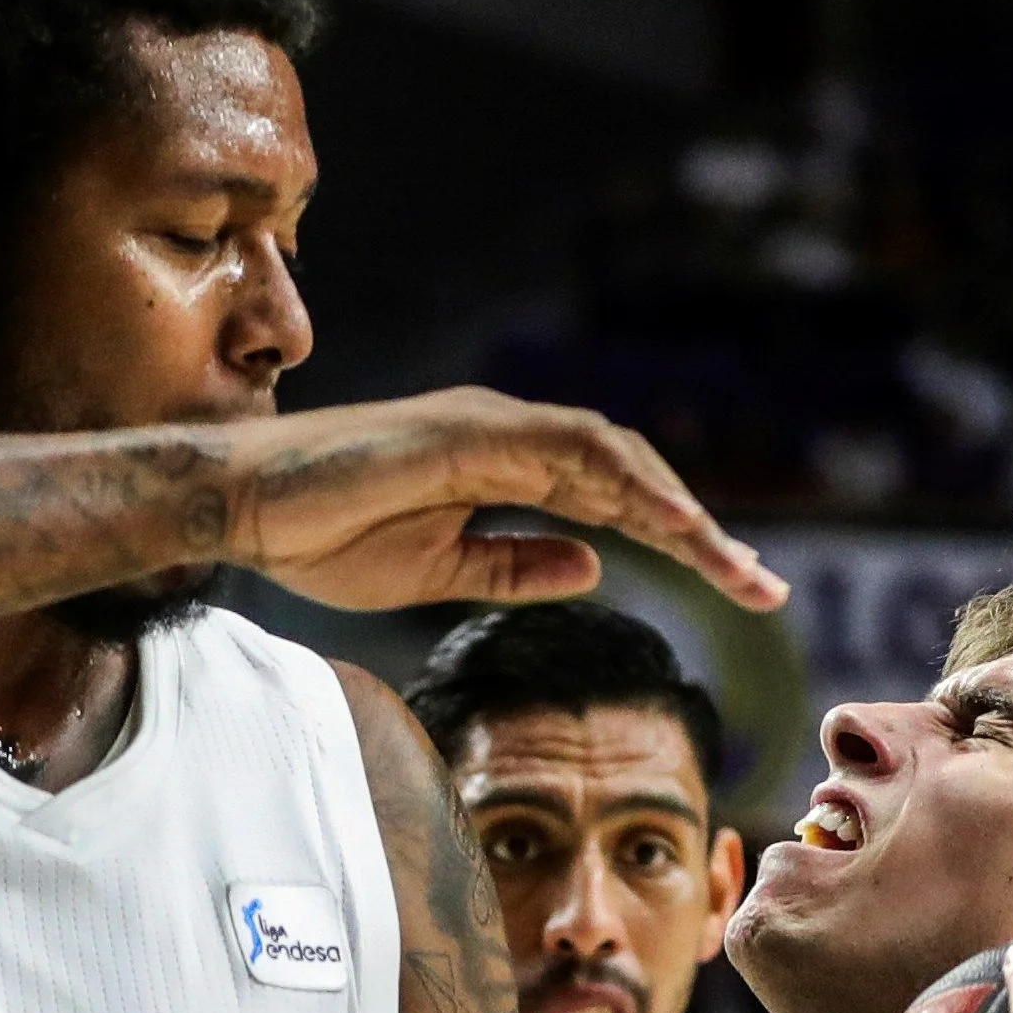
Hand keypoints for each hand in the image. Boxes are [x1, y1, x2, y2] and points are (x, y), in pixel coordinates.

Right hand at [223, 389, 787, 613]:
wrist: (245, 508)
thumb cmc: (325, 536)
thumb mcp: (441, 572)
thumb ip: (515, 565)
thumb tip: (594, 568)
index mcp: (507, 467)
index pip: (615, 501)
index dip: (681, 542)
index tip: (738, 587)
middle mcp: (510, 434)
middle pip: (632, 476)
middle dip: (704, 533)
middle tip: (766, 588)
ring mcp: (492, 424)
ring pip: (616, 457)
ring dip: (681, 510)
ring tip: (734, 566)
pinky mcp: (469, 429)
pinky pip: (569, 450)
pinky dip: (629, 485)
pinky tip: (673, 526)